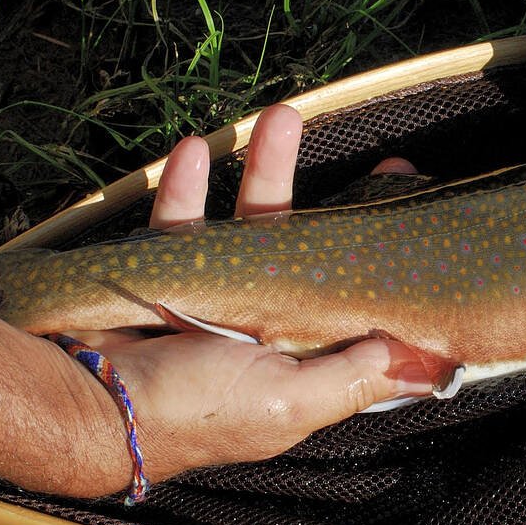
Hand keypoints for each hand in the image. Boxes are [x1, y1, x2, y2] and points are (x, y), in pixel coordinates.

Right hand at [68, 105, 433, 484]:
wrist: (92, 407)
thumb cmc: (199, 410)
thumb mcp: (291, 402)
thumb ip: (356, 378)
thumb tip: (433, 366)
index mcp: (302, 357)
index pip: (359, 311)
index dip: (392, 275)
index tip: (422, 233)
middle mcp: (265, 324)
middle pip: (316, 255)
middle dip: (349, 209)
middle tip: (392, 163)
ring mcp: (216, 296)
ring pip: (251, 223)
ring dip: (267, 168)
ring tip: (283, 115)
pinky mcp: (166, 273)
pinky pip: (180, 221)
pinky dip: (184, 186)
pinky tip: (192, 149)